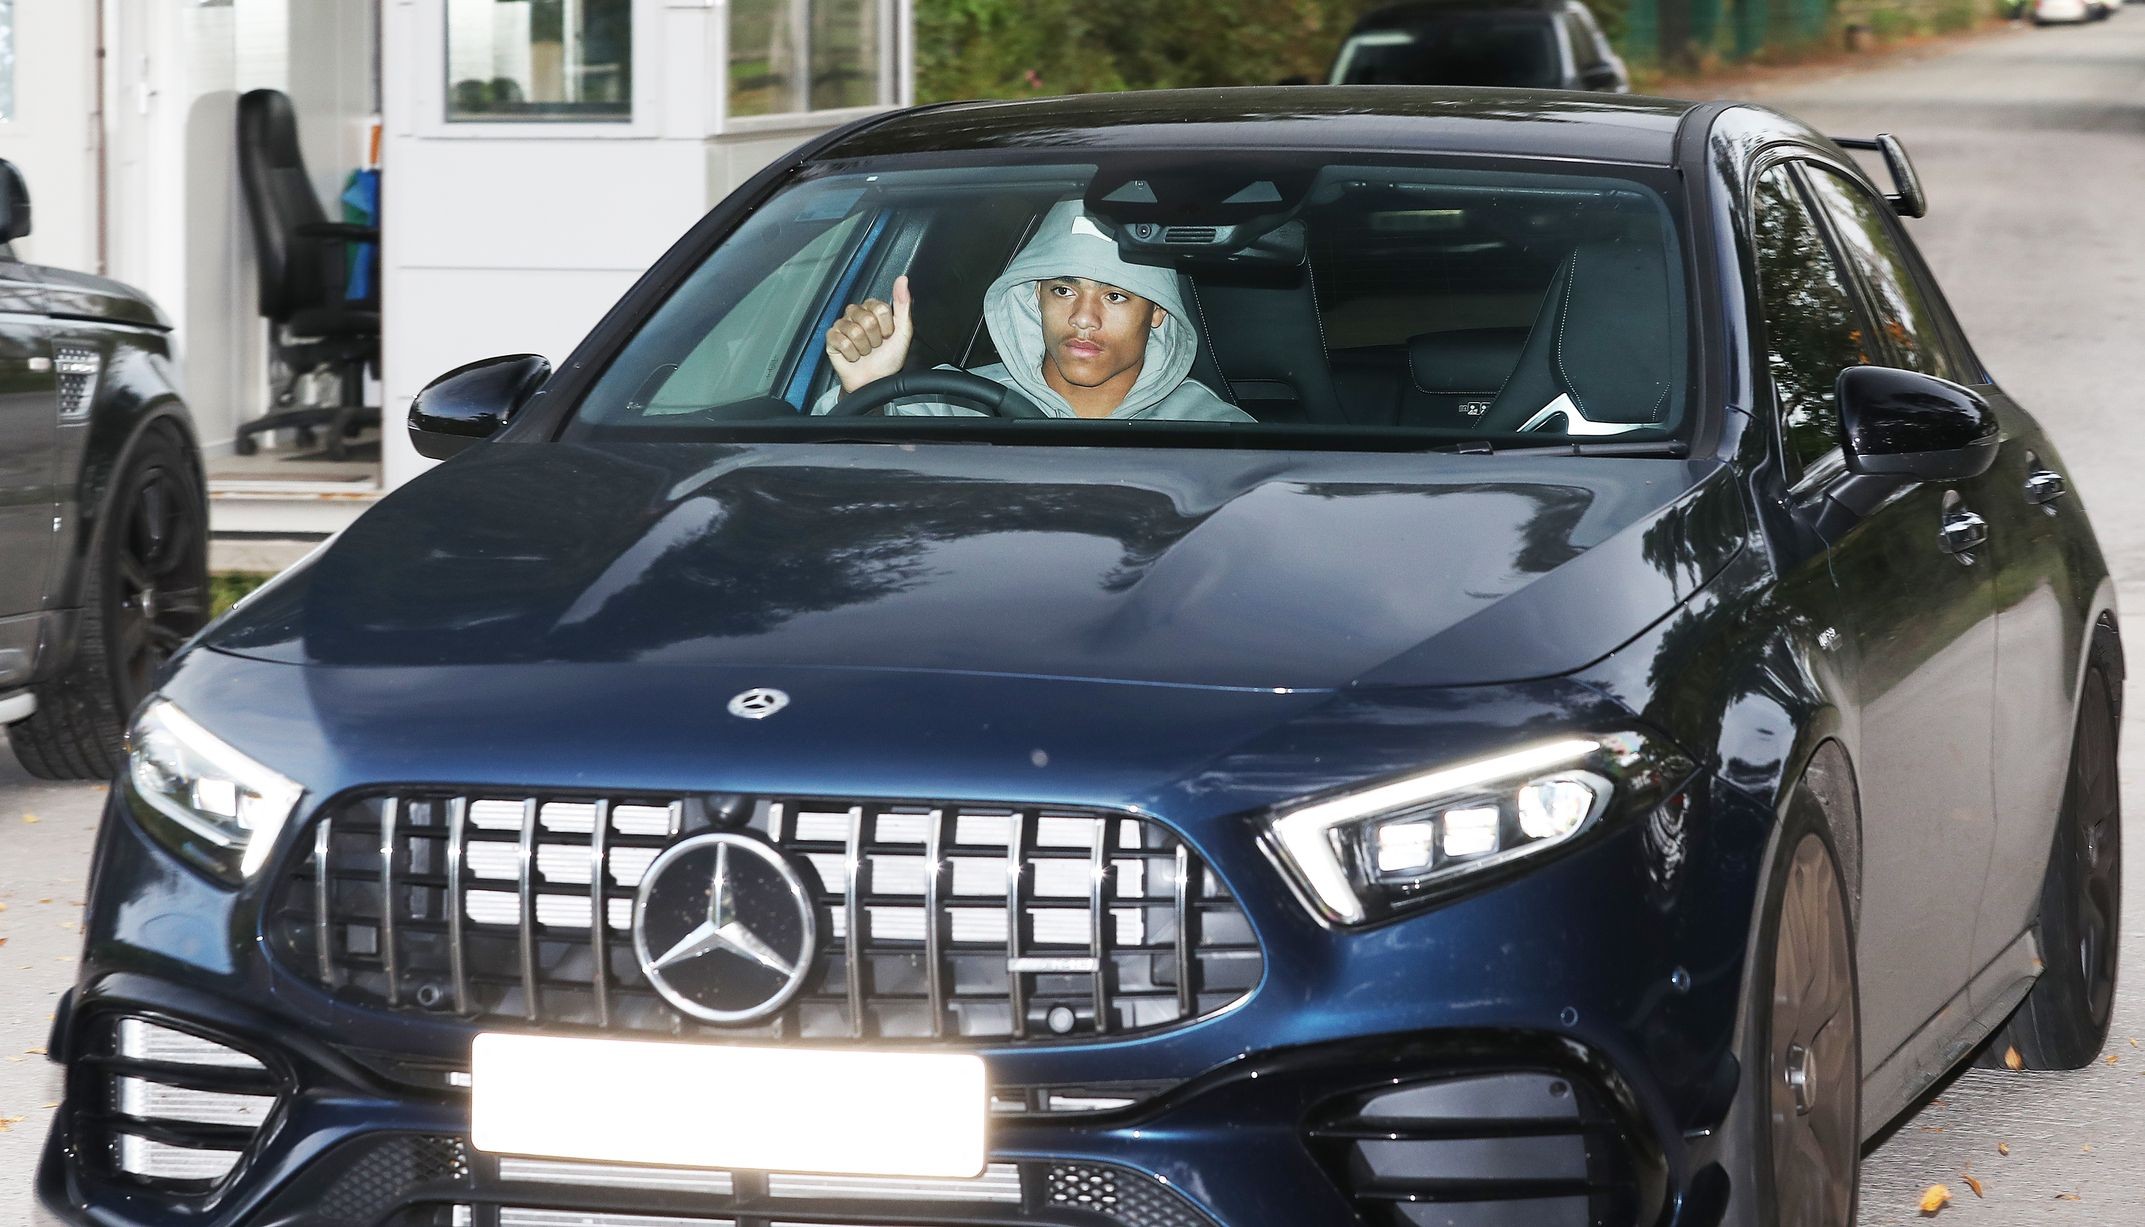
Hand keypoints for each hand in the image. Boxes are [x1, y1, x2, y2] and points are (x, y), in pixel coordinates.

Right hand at [825, 275, 914, 392]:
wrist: (875, 381)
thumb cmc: (888, 358)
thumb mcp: (903, 332)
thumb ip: (903, 304)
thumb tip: (903, 279)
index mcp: (872, 309)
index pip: (880, 308)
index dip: (886, 327)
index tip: (887, 336)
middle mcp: (856, 313)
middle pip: (867, 319)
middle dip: (874, 339)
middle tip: (875, 346)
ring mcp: (842, 325)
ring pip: (854, 332)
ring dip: (864, 348)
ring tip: (865, 352)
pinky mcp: (831, 338)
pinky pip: (842, 342)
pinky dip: (852, 354)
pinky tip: (853, 356)